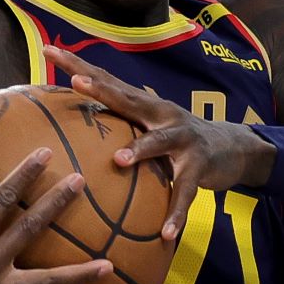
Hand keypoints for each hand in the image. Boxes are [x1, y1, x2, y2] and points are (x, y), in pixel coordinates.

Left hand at [67, 62, 271, 241]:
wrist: (233, 147)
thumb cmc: (179, 140)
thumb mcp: (150, 126)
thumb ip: (120, 125)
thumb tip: (71, 130)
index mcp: (144, 106)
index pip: (107, 81)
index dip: (78, 65)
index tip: (49, 50)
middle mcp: (162, 115)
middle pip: (127, 98)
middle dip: (101, 89)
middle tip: (76, 80)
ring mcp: (183, 139)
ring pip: (158, 142)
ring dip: (139, 149)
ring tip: (119, 160)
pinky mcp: (200, 166)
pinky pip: (185, 192)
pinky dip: (176, 213)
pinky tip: (166, 233)